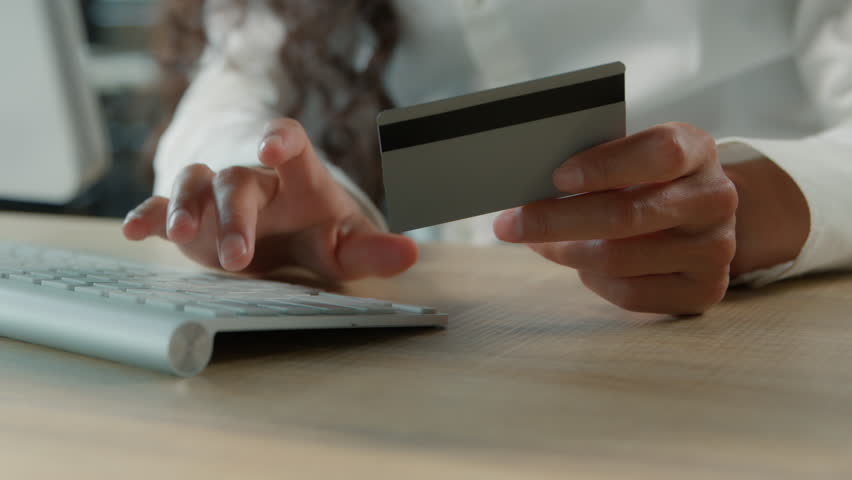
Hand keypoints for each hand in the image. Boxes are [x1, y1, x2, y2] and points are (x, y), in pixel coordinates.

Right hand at [122, 118, 417, 280]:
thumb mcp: (345, 244)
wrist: (280, 232)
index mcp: (297, 176)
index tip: (273, 147)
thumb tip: (410, 255)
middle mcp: (253, 177)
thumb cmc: (316, 230)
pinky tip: (135, 230)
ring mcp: (216, 194)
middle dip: (237, 215)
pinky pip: (161, 207)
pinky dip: (148, 216)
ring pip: (195, 182)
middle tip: (239, 258)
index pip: (291, 143)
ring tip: (181, 235)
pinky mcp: (190, 217)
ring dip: (186, 207)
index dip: (281, 140)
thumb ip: (372, 251)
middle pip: (239, 181)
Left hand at [493, 122, 737, 314]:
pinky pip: (631, 293)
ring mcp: (715, 248)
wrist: (700, 216)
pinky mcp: (705, 290)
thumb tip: (528, 183)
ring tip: (539, 242)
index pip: (660, 153)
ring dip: (566, 252)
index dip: (605, 166)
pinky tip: (581, 264)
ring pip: (619, 259)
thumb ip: (596, 162)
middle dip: (557, 221)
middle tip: (510, 224)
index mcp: (697, 150)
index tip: (558, 177)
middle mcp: (714, 198)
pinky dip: (593, 280)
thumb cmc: (649, 178)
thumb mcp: (633, 154)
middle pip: (627, 215)